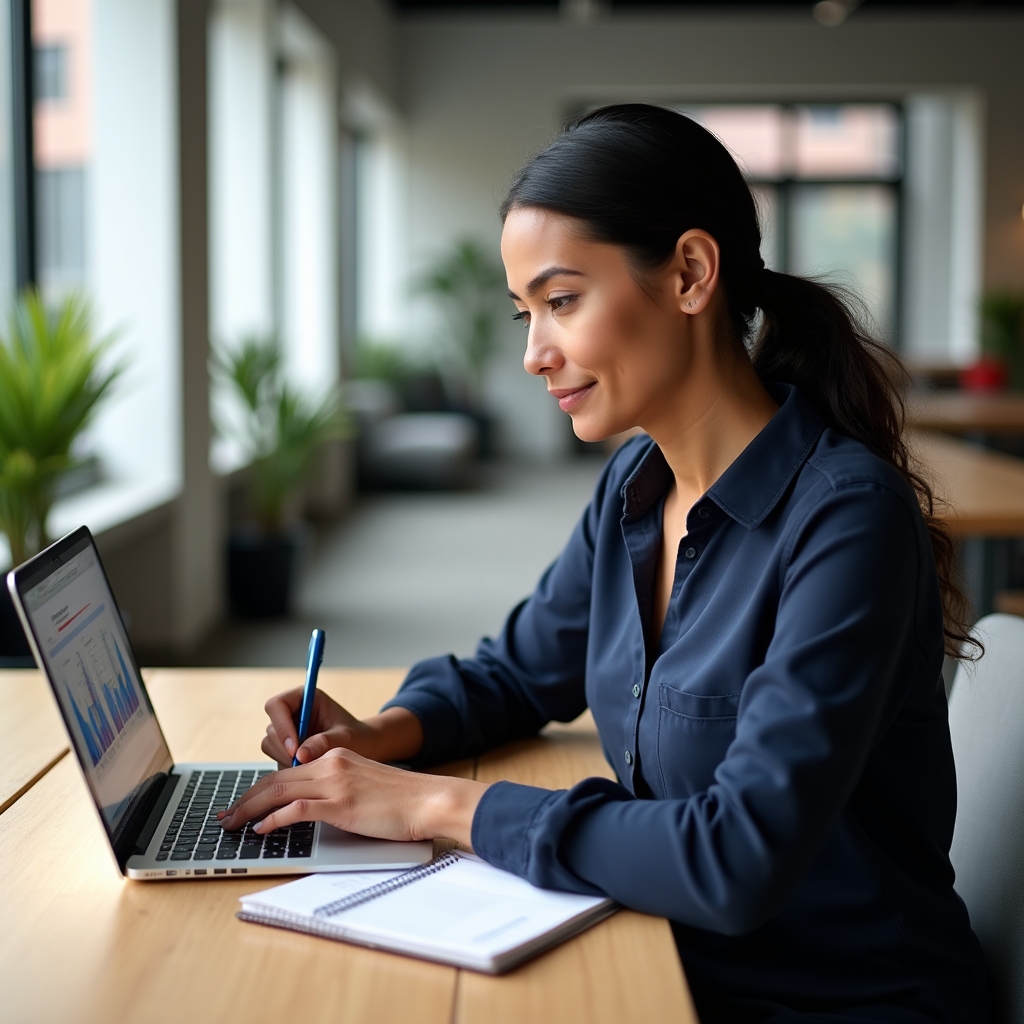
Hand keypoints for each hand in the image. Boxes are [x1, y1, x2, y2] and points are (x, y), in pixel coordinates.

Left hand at [218, 748, 486, 847]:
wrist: (427, 799)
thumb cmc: (402, 800)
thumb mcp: (364, 785)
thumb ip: (337, 789)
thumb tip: (311, 809)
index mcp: (336, 758)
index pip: (287, 771)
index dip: (259, 789)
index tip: (243, 803)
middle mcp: (332, 765)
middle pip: (275, 779)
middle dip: (246, 799)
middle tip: (226, 817)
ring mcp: (335, 784)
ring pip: (279, 792)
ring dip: (250, 810)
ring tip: (232, 824)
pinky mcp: (341, 804)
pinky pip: (297, 810)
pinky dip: (274, 819)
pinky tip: (262, 829)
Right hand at [262, 688, 423, 767]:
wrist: (361, 748)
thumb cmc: (357, 736)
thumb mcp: (345, 737)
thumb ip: (325, 742)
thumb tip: (301, 755)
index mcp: (304, 697)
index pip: (277, 705)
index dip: (281, 725)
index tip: (295, 747)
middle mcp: (291, 712)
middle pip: (271, 728)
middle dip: (285, 748)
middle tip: (305, 763)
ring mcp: (286, 731)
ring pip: (270, 745)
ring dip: (286, 759)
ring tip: (313, 765)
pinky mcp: (285, 749)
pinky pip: (276, 759)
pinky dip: (289, 769)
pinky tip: (309, 771)